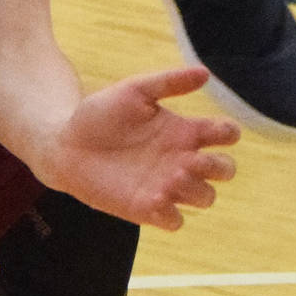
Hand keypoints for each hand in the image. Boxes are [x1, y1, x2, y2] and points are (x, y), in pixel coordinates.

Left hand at [40, 67, 237, 231]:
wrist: (66, 144)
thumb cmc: (100, 114)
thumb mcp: (135, 90)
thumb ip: (168, 82)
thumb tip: (205, 74)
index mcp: (183, 130)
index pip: (225, 134)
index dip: (229, 133)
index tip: (215, 131)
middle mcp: (180, 159)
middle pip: (224, 170)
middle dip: (220, 167)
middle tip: (194, 160)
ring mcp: (166, 186)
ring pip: (205, 197)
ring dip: (197, 190)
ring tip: (173, 175)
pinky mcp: (147, 209)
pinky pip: (175, 221)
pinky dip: (172, 213)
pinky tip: (155, 197)